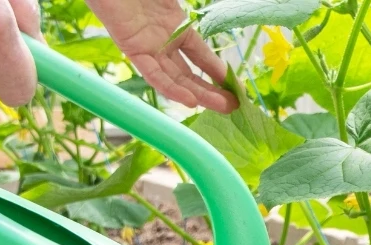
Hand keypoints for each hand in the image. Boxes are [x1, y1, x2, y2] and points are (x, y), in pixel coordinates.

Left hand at [86, 0, 235, 113]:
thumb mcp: (175, 4)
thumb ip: (194, 22)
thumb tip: (217, 39)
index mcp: (177, 28)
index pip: (203, 58)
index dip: (220, 74)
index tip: (237, 89)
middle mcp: (163, 43)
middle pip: (190, 74)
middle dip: (213, 91)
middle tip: (233, 107)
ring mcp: (149, 48)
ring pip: (175, 79)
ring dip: (199, 95)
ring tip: (221, 107)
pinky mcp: (132, 49)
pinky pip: (154, 74)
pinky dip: (171, 88)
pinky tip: (190, 100)